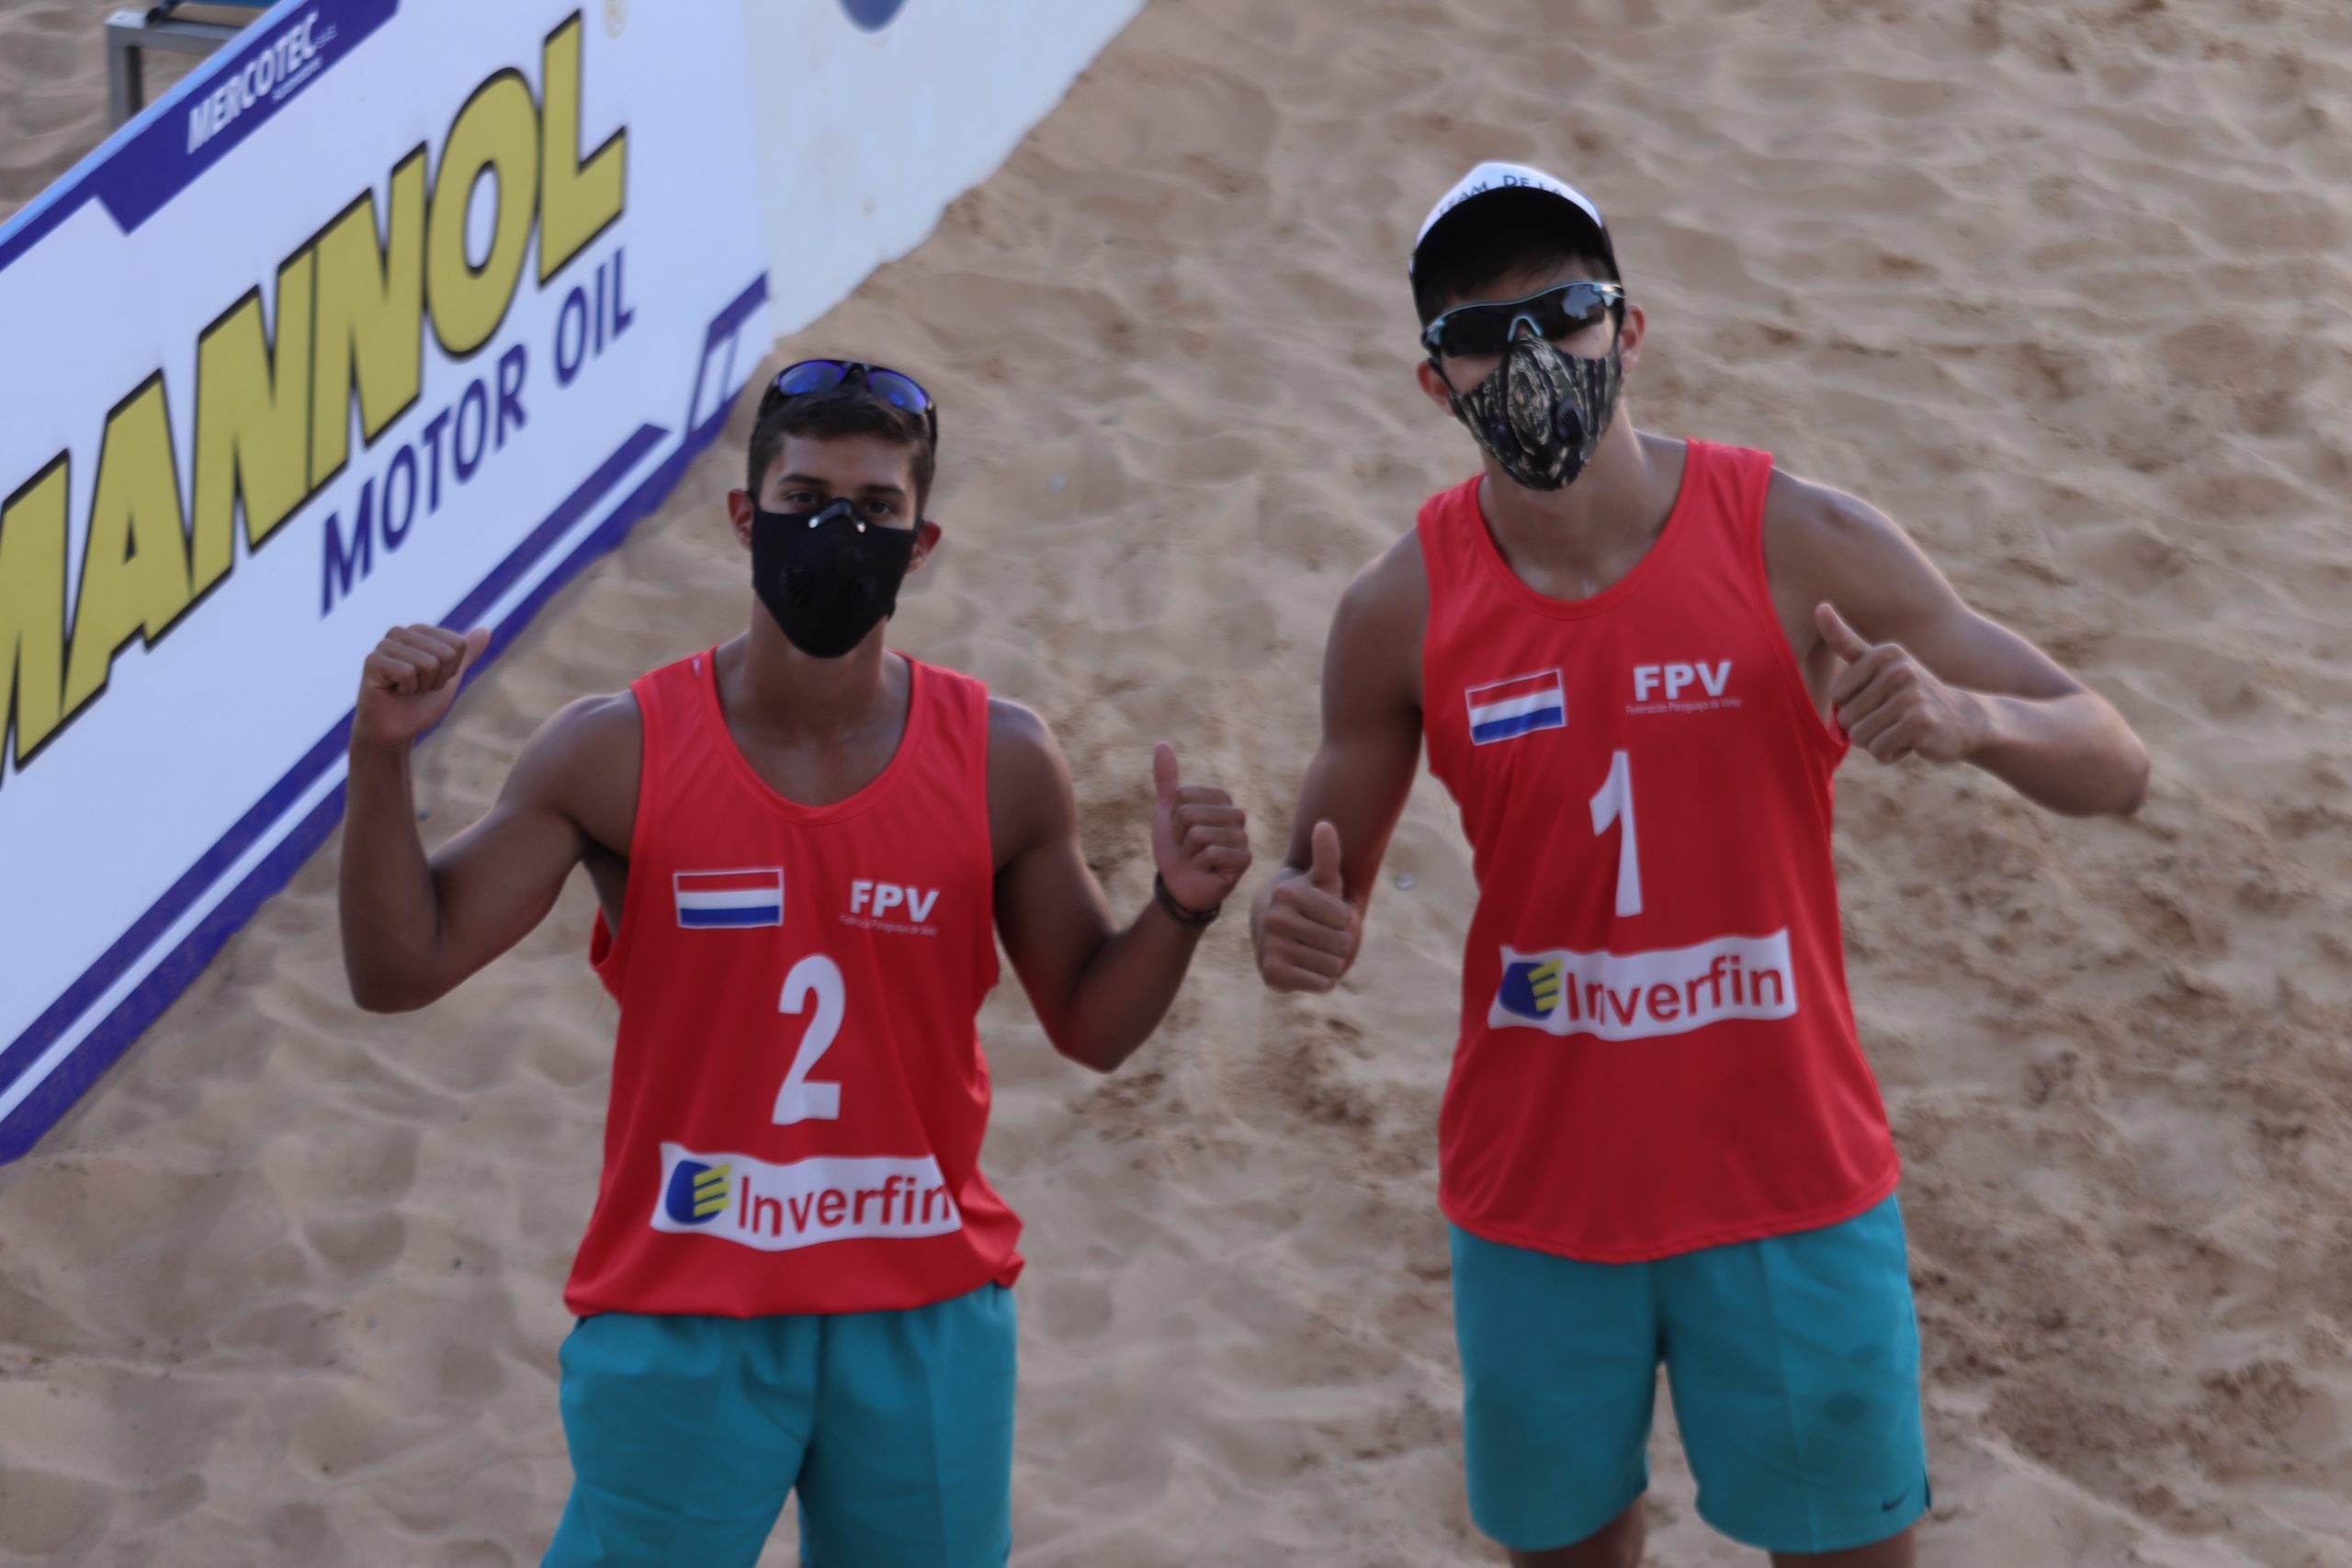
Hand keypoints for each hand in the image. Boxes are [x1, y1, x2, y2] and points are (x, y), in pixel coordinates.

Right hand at [354, 624, 491, 747]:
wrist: (395, 730)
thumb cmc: (420, 703)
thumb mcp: (450, 677)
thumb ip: (466, 653)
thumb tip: (486, 630)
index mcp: (420, 630)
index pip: (458, 645)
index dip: (451, 671)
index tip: (431, 679)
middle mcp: (400, 632)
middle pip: (445, 654)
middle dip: (437, 679)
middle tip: (417, 688)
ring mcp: (384, 645)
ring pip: (429, 663)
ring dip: (421, 686)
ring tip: (405, 689)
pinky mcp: (372, 661)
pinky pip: (407, 673)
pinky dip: (406, 690)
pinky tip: (393, 691)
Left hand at [1152, 742, 1250, 914]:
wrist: (1181, 886)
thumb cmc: (1176, 850)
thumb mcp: (1166, 813)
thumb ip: (1166, 780)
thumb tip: (1162, 743)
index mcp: (1220, 799)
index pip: (1183, 796)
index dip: (1173, 818)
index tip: (1181, 832)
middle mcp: (1236, 815)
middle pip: (1190, 814)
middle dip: (1180, 836)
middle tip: (1188, 849)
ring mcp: (1242, 837)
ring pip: (1199, 835)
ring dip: (1188, 853)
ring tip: (1197, 859)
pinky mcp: (1244, 859)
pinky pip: (1210, 853)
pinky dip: (1199, 865)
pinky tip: (1207, 870)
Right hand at [1257, 821, 1359, 992]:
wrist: (1275, 933)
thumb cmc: (1309, 902)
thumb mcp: (1322, 879)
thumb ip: (1328, 854)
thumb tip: (1325, 824)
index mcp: (1288, 893)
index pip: (1346, 918)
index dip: (1344, 920)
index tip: (1325, 915)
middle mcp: (1275, 919)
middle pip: (1342, 944)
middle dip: (1340, 944)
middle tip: (1321, 937)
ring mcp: (1270, 947)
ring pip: (1333, 965)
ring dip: (1332, 962)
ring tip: (1314, 951)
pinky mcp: (1272, 974)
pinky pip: (1321, 984)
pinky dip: (1322, 980)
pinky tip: (1308, 969)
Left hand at [1816, 604, 1984, 764]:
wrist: (1965, 719)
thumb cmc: (1911, 693)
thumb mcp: (1881, 663)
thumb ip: (1846, 640)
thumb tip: (1819, 605)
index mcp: (1885, 653)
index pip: (1836, 694)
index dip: (1852, 706)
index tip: (1880, 698)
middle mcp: (1899, 669)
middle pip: (1846, 718)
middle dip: (1866, 726)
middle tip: (1895, 717)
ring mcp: (1911, 695)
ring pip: (1860, 736)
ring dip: (1877, 742)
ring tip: (1902, 728)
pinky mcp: (1920, 723)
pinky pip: (1878, 750)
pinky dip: (1890, 754)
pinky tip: (1912, 742)